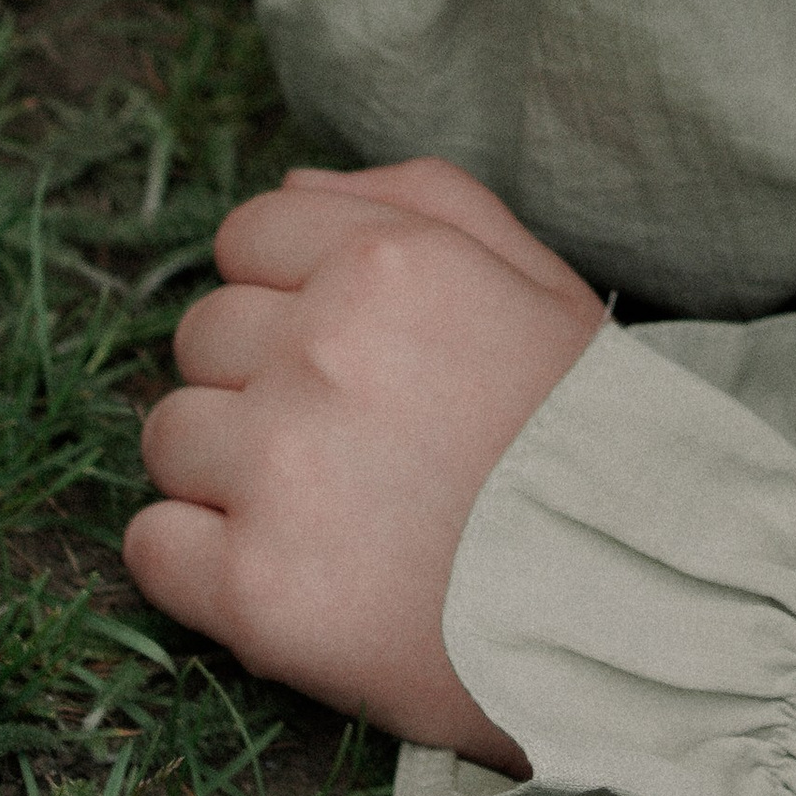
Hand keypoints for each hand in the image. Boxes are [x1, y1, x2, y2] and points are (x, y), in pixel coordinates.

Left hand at [123, 158, 605, 760]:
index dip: (286, 289)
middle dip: (255, 377)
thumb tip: (290, 186)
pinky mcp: (255, 590)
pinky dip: (194, 560)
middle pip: (203, 335)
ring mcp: (280, 470)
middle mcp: (320, 350)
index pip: (249, 235)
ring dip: (223, 468)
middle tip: (341, 440)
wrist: (643, 610)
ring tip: (318, 510)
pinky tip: (277, 569)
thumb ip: (420, 202)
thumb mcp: (540, 283)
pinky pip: (151, 546)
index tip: (335, 349)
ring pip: (169, 435)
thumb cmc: (596, 439)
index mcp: (389, 261)